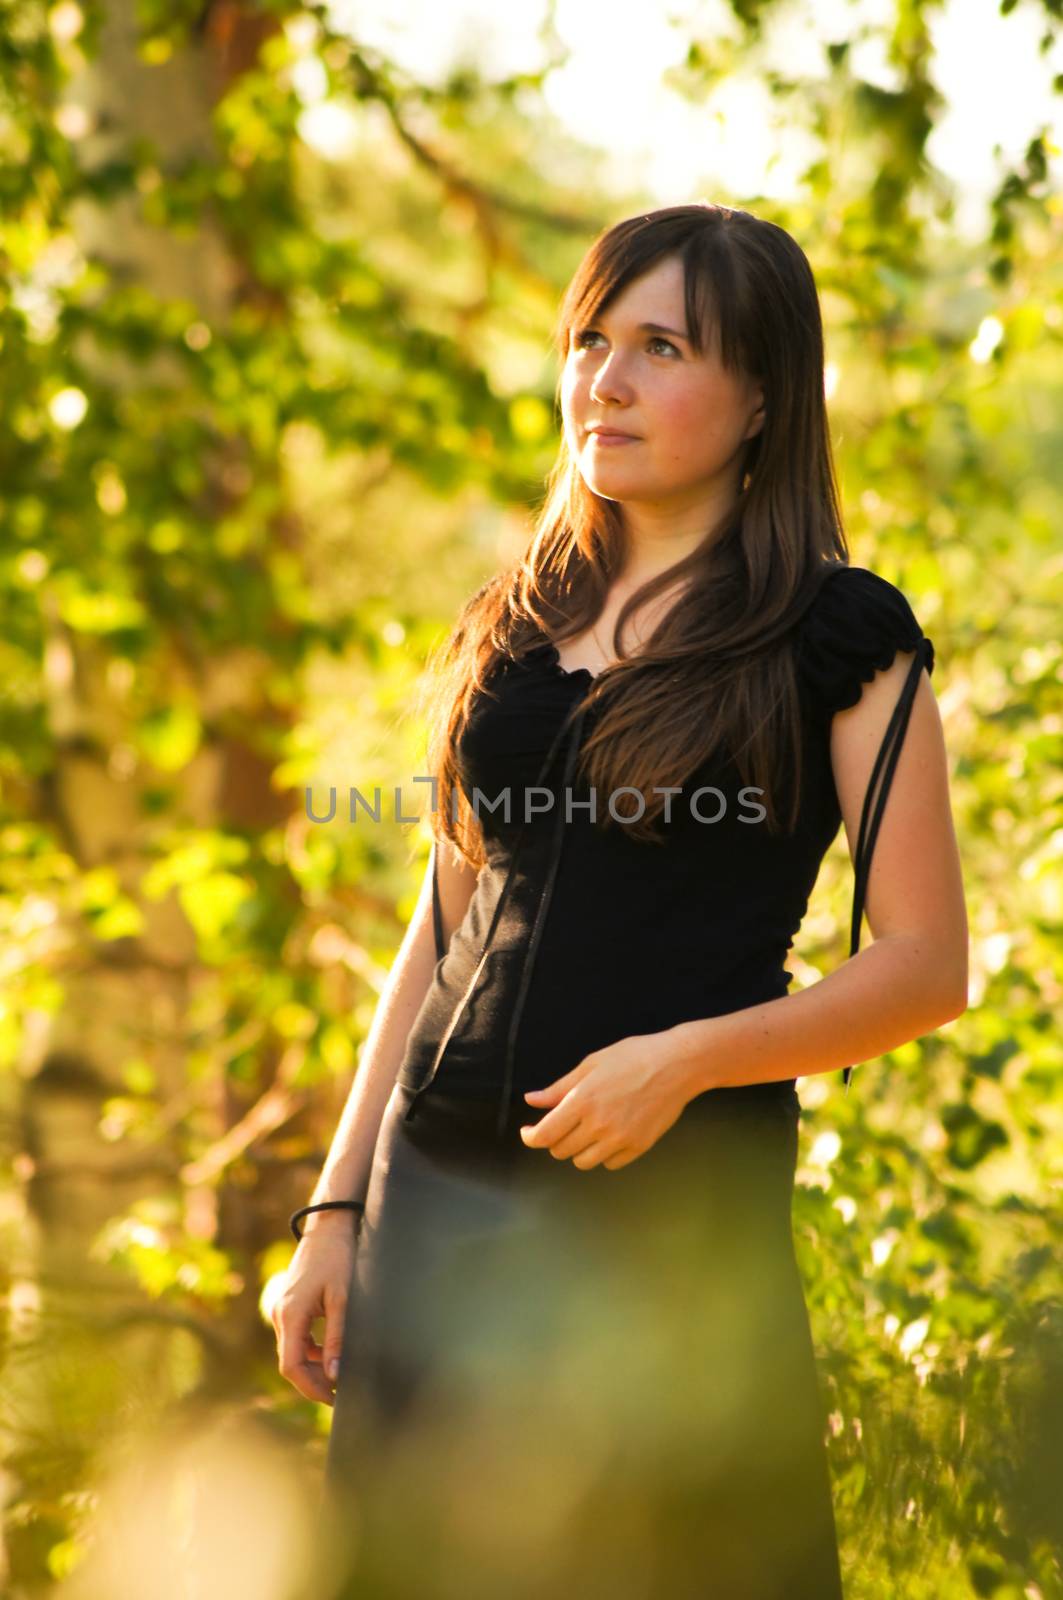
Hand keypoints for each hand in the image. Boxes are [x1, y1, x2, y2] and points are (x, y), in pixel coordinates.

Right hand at [273, 1218, 357, 1405]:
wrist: (329, 1227)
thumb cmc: (338, 1258)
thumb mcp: (342, 1299)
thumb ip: (337, 1337)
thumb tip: (335, 1375)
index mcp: (290, 1315)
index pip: (291, 1366)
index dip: (311, 1388)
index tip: (333, 1399)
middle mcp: (280, 1314)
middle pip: (291, 1362)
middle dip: (314, 1381)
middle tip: (340, 1392)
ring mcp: (282, 1310)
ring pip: (293, 1351)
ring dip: (314, 1367)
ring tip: (340, 1376)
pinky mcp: (289, 1306)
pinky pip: (297, 1338)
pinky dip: (312, 1351)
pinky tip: (332, 1353)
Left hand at [519, 1032, 690, 1170]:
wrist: (678, 1064)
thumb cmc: (634, 1056)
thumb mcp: (591, 1064)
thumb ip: (559, 1087)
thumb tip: (532, 1100)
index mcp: (583, 1101)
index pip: (545, 1135)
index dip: (530, 1137)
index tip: (529, 1132)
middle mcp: (599, 1124)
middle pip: (560, 1150)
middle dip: (555, 1139)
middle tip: (562, 1124)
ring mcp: (620, 1138)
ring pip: (583, 1161)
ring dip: (578, 1149)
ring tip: (586, 1130)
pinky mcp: (639, 1146)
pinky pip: (610, 1163)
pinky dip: (604, 1153)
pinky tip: (609, 1135)